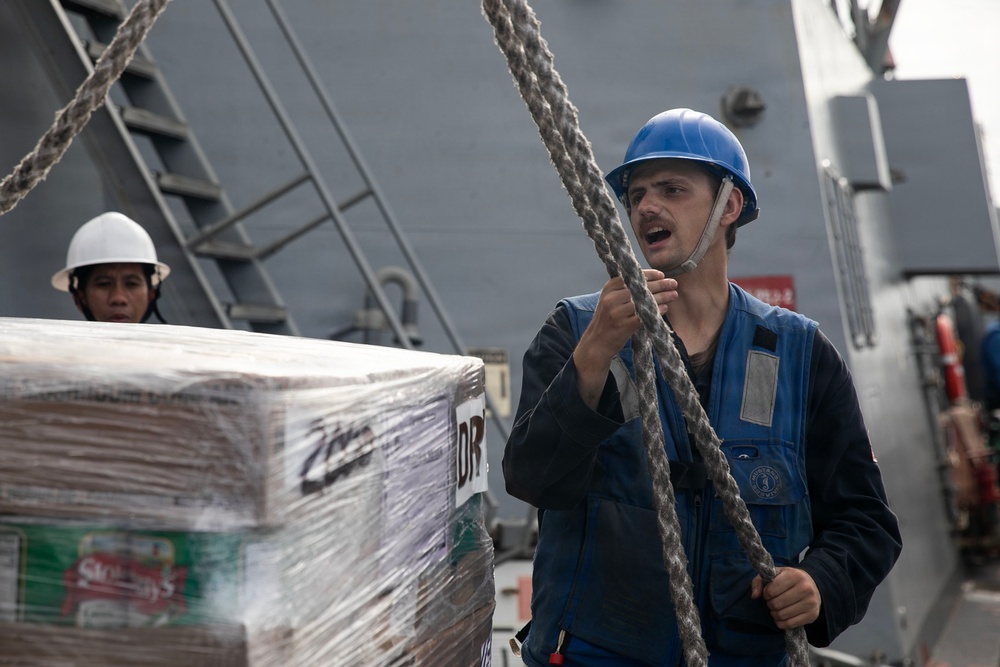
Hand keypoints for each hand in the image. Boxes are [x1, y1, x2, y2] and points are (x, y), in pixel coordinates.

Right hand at [573, 270, 676, 407]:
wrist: (597, 343)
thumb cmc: (608, 320)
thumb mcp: (610, 301)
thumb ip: (625, 290)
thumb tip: (653, 281)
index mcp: (608, 289)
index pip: (631, 276)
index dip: (649, 275)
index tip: (662, 275)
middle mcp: (611, 299)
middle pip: (640, 287)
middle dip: (660, 284)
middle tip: (673, 283)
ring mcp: (616, 312)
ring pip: (644, 301)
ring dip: (662, 297)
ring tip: (673, 295)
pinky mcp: (623, 326)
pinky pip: (644, 315)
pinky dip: (656, 311)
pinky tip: (665, 308)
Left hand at [750, 567, 820, 628]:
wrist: (812, 585)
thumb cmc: (789, 579)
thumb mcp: (774, 574)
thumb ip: (759, 581)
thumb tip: (754, 595)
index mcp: (794, 575)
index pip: (771, 591)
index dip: (765, 594)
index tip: (768, 593)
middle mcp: (805, 588)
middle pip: (776, 604)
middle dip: (770, 604)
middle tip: (772, 602)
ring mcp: (810, 603)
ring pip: (783, 615)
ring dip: (774, 614)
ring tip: (776, 609)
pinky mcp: (812, 615)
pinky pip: (790, 624)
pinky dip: (781, 623)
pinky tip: (781, 618)